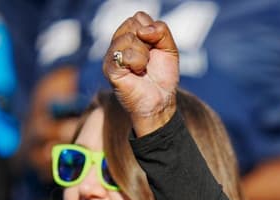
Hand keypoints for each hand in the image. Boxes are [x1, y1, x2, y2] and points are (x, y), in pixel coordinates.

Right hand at [104, 11, 178, 135]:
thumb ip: (162, 31)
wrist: (160, 102)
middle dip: (148, 41)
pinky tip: (138, 71)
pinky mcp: (109, 68)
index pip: (139, 17)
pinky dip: (137, 62)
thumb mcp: (170, 50)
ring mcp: (112, 55)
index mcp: (131, 36)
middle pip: (132, 23)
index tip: (156, 48)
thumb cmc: (163, 77)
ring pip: (128, 37)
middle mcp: (119, 43)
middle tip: (149, 59)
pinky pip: (124, 54)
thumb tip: (143, 30)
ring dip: (144, 54)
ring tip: (144, 67)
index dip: (152, 30)